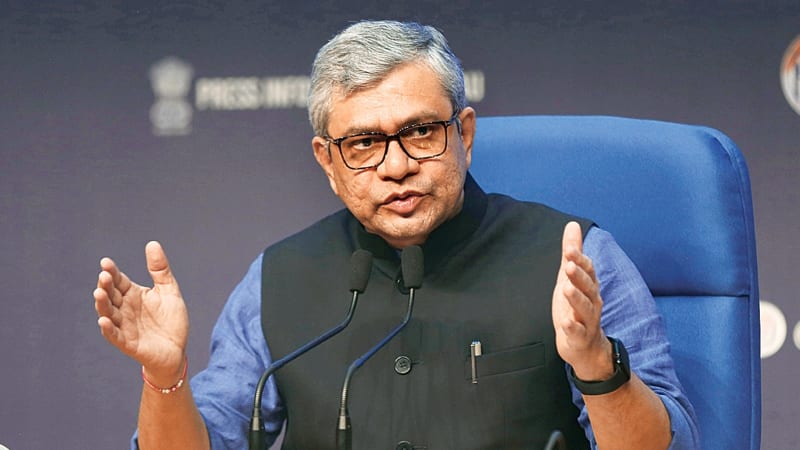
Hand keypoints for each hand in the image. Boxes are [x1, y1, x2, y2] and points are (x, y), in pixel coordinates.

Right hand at [93, 241, 188, 384]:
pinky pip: (114, 335)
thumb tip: (152, 243)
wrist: (177, 350)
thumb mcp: (168, 291)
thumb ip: (160, 270)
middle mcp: (124, 309)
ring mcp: (124, 326)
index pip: (118, 281)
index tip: (106, 263)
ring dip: (103, 304)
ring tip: (99, 293)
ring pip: (109, 313)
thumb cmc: (171, 321)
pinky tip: (104, 320)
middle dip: (106, 286)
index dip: (112, 272)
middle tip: (104, 276)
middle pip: (111, 295)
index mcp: (133, 295)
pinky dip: (108, 328)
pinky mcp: (127, 343)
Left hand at [552, 222, 611, 380]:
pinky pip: (578, 332)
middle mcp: (592, 302)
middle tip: (568, 264)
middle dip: (579, 276)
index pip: (588, 270)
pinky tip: (565, 321)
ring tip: (566, 288)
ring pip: (584, 308)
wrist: (586, 346)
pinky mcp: (580, 337)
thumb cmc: (577, 307)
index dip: (580, 260)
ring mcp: (587, 321)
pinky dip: (572, 327)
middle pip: (588, 287)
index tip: (570, 249)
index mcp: (589, 286)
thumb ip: (572, 253)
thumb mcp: (571, 278)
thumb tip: (572, 225)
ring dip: (576, 298)